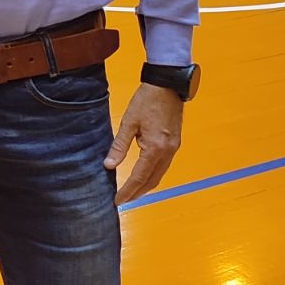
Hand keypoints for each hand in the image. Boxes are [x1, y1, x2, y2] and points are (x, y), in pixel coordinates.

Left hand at [104, 83, 184, 204]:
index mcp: (155, 148)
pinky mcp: (175, 144)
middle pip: (152, 180)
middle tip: (123, 200)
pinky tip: (144, 176)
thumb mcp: (129, 122)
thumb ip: (119, 146)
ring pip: (160, 175)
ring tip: (132, 192)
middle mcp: (167, 152)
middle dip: (137, 192)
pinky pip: (164, 166)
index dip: (127, 190)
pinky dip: (153, 175)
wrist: (167, 85)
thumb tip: (109, 165)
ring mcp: (174, 148)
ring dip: (146, 186)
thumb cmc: (147, 100)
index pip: (139, 176)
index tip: (117, 200)